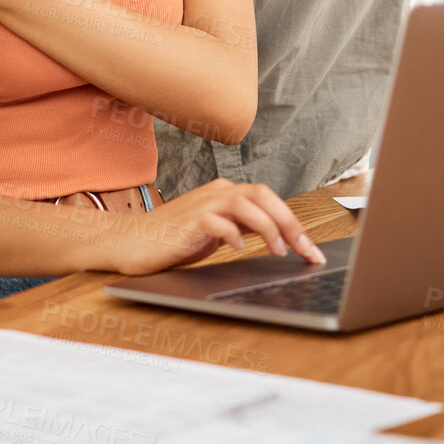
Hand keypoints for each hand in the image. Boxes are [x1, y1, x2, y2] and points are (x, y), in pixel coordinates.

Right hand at [106, 178, 327, 274]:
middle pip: (264, 196)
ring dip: (268, 227)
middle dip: (290, 223)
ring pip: (245, 203)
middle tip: (306, 250)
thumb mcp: (217, 233)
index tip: (311, 251)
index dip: (295, 224)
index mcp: (226, 193)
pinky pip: (217, 221)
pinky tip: (241, 249)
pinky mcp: (188, 220)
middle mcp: (217, 192)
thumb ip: (242, 227)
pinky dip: (233, 234)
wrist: (132, 242)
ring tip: (279, 251)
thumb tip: (279, 237)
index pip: (269, 201)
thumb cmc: (174, 240)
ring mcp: (202, 204)